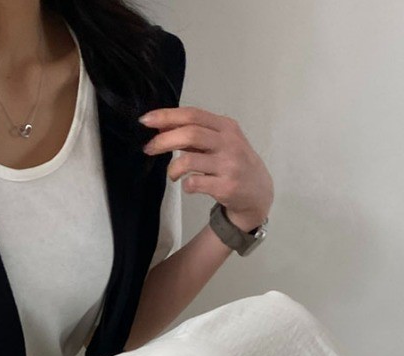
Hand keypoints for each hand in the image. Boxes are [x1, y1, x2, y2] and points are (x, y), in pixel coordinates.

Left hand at [139, 105, 273, 231]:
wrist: (258, 192)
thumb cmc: (233, 163)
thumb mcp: (219, 142)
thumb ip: (194, 134)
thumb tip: (161, 124)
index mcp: (226, 127)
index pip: (192, 115)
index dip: (167, 116)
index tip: (145, 121)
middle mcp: (229, 143)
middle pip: (190, 134)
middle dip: (164, 140)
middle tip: (149, 148)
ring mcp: (229, 166)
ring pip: (189, 161)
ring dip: (172, 168)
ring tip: (172, 174)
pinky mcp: (226, 187)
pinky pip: (195, 183)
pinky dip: (186, 185)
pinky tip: (187, 185)